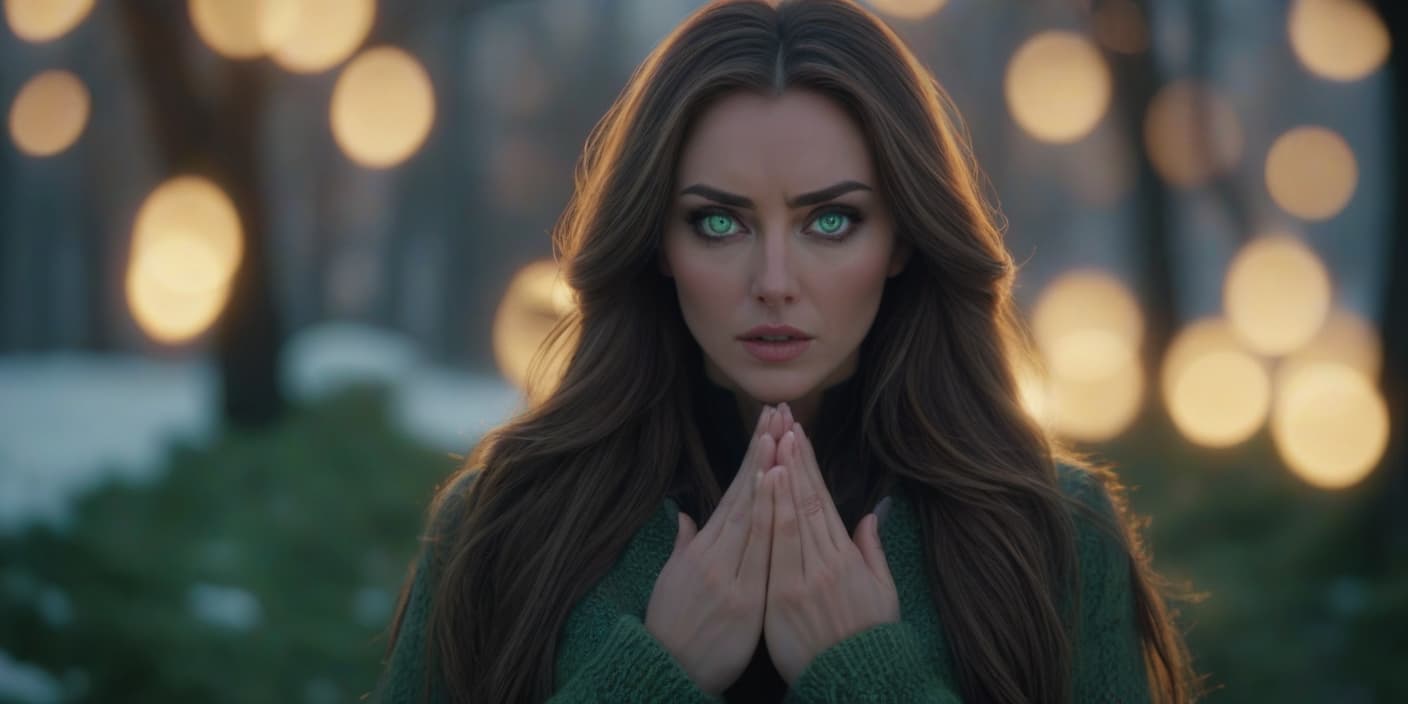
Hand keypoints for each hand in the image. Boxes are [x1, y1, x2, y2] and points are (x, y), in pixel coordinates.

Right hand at [645, 405, 784, 694]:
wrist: (667, 674)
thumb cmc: (673, 631)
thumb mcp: (673, 582)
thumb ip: (684, 548)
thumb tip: (685, 520)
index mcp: (703, 550)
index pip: (734, 494)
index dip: (751, 459)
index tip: (766, 427)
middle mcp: (715, 554)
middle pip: (745, 494)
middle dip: (762, 452)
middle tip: (776, 413)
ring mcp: (729, 573)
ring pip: (752, 513)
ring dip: (768, 471)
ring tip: (781, 435)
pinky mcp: (742, 597)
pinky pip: (759, 550)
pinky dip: (767, 515)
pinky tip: (776, 487)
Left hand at [763, 404, 899, 685]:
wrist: (854, 681)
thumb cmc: (866, 639)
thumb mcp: (883, 594)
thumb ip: (872, 553)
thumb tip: (870, 516)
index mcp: (846, 558)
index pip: (822, 502)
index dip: (809, 467)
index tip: (798, 436)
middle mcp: (826, 561)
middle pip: (806, 500)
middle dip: (794, 458)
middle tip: (783, 422)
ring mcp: (804, 577)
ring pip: (792, 515)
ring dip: (782, 475)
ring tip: (773, 440)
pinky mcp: (784, 595)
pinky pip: (776, 546)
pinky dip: (771, 513)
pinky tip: (764, 485)